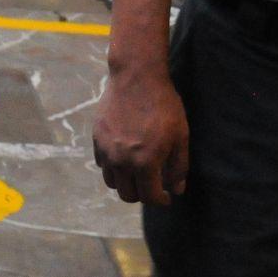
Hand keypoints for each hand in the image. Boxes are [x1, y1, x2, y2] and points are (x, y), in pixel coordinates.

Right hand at [93, 63, 190, 204]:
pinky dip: (113, 167)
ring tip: (138, 172)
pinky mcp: (97, 139)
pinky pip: (103, 164)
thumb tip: (177, 189)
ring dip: (126, 183)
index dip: (161, 200)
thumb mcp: (180, 135)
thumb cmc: (163, 104)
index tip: (167, 197)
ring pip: (112, 183)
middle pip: (128, 195)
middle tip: (153, 185)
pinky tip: (125, 156)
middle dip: (143, 195)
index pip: (150, 197)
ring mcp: (106, 151)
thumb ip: (178, 166)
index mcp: (145, 163)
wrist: (136, 76)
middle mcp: (122, 162)